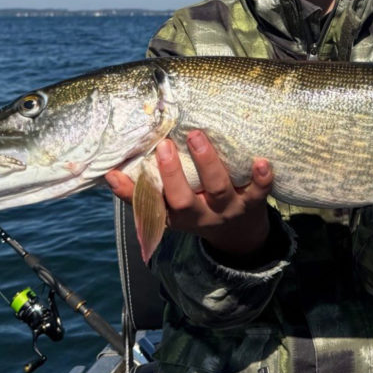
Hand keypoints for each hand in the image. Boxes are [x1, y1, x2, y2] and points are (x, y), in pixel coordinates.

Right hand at [105, 131, 273, 261]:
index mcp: (175, 216)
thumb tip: (110, 173)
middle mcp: (199, 214)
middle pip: (182, 199)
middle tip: (164, 144)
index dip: (130, 193)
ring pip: (217, 188)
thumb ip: (145, 192)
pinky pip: (258, 192)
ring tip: (197, 136)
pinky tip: (261, 162)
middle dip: (171, 173)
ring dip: (207, 163)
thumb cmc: (198, 210)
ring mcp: (227, 209)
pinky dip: (261, 178)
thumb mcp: (171, 210)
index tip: (113, 173)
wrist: (240, 236)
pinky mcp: (253, 204)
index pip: (148, 205)